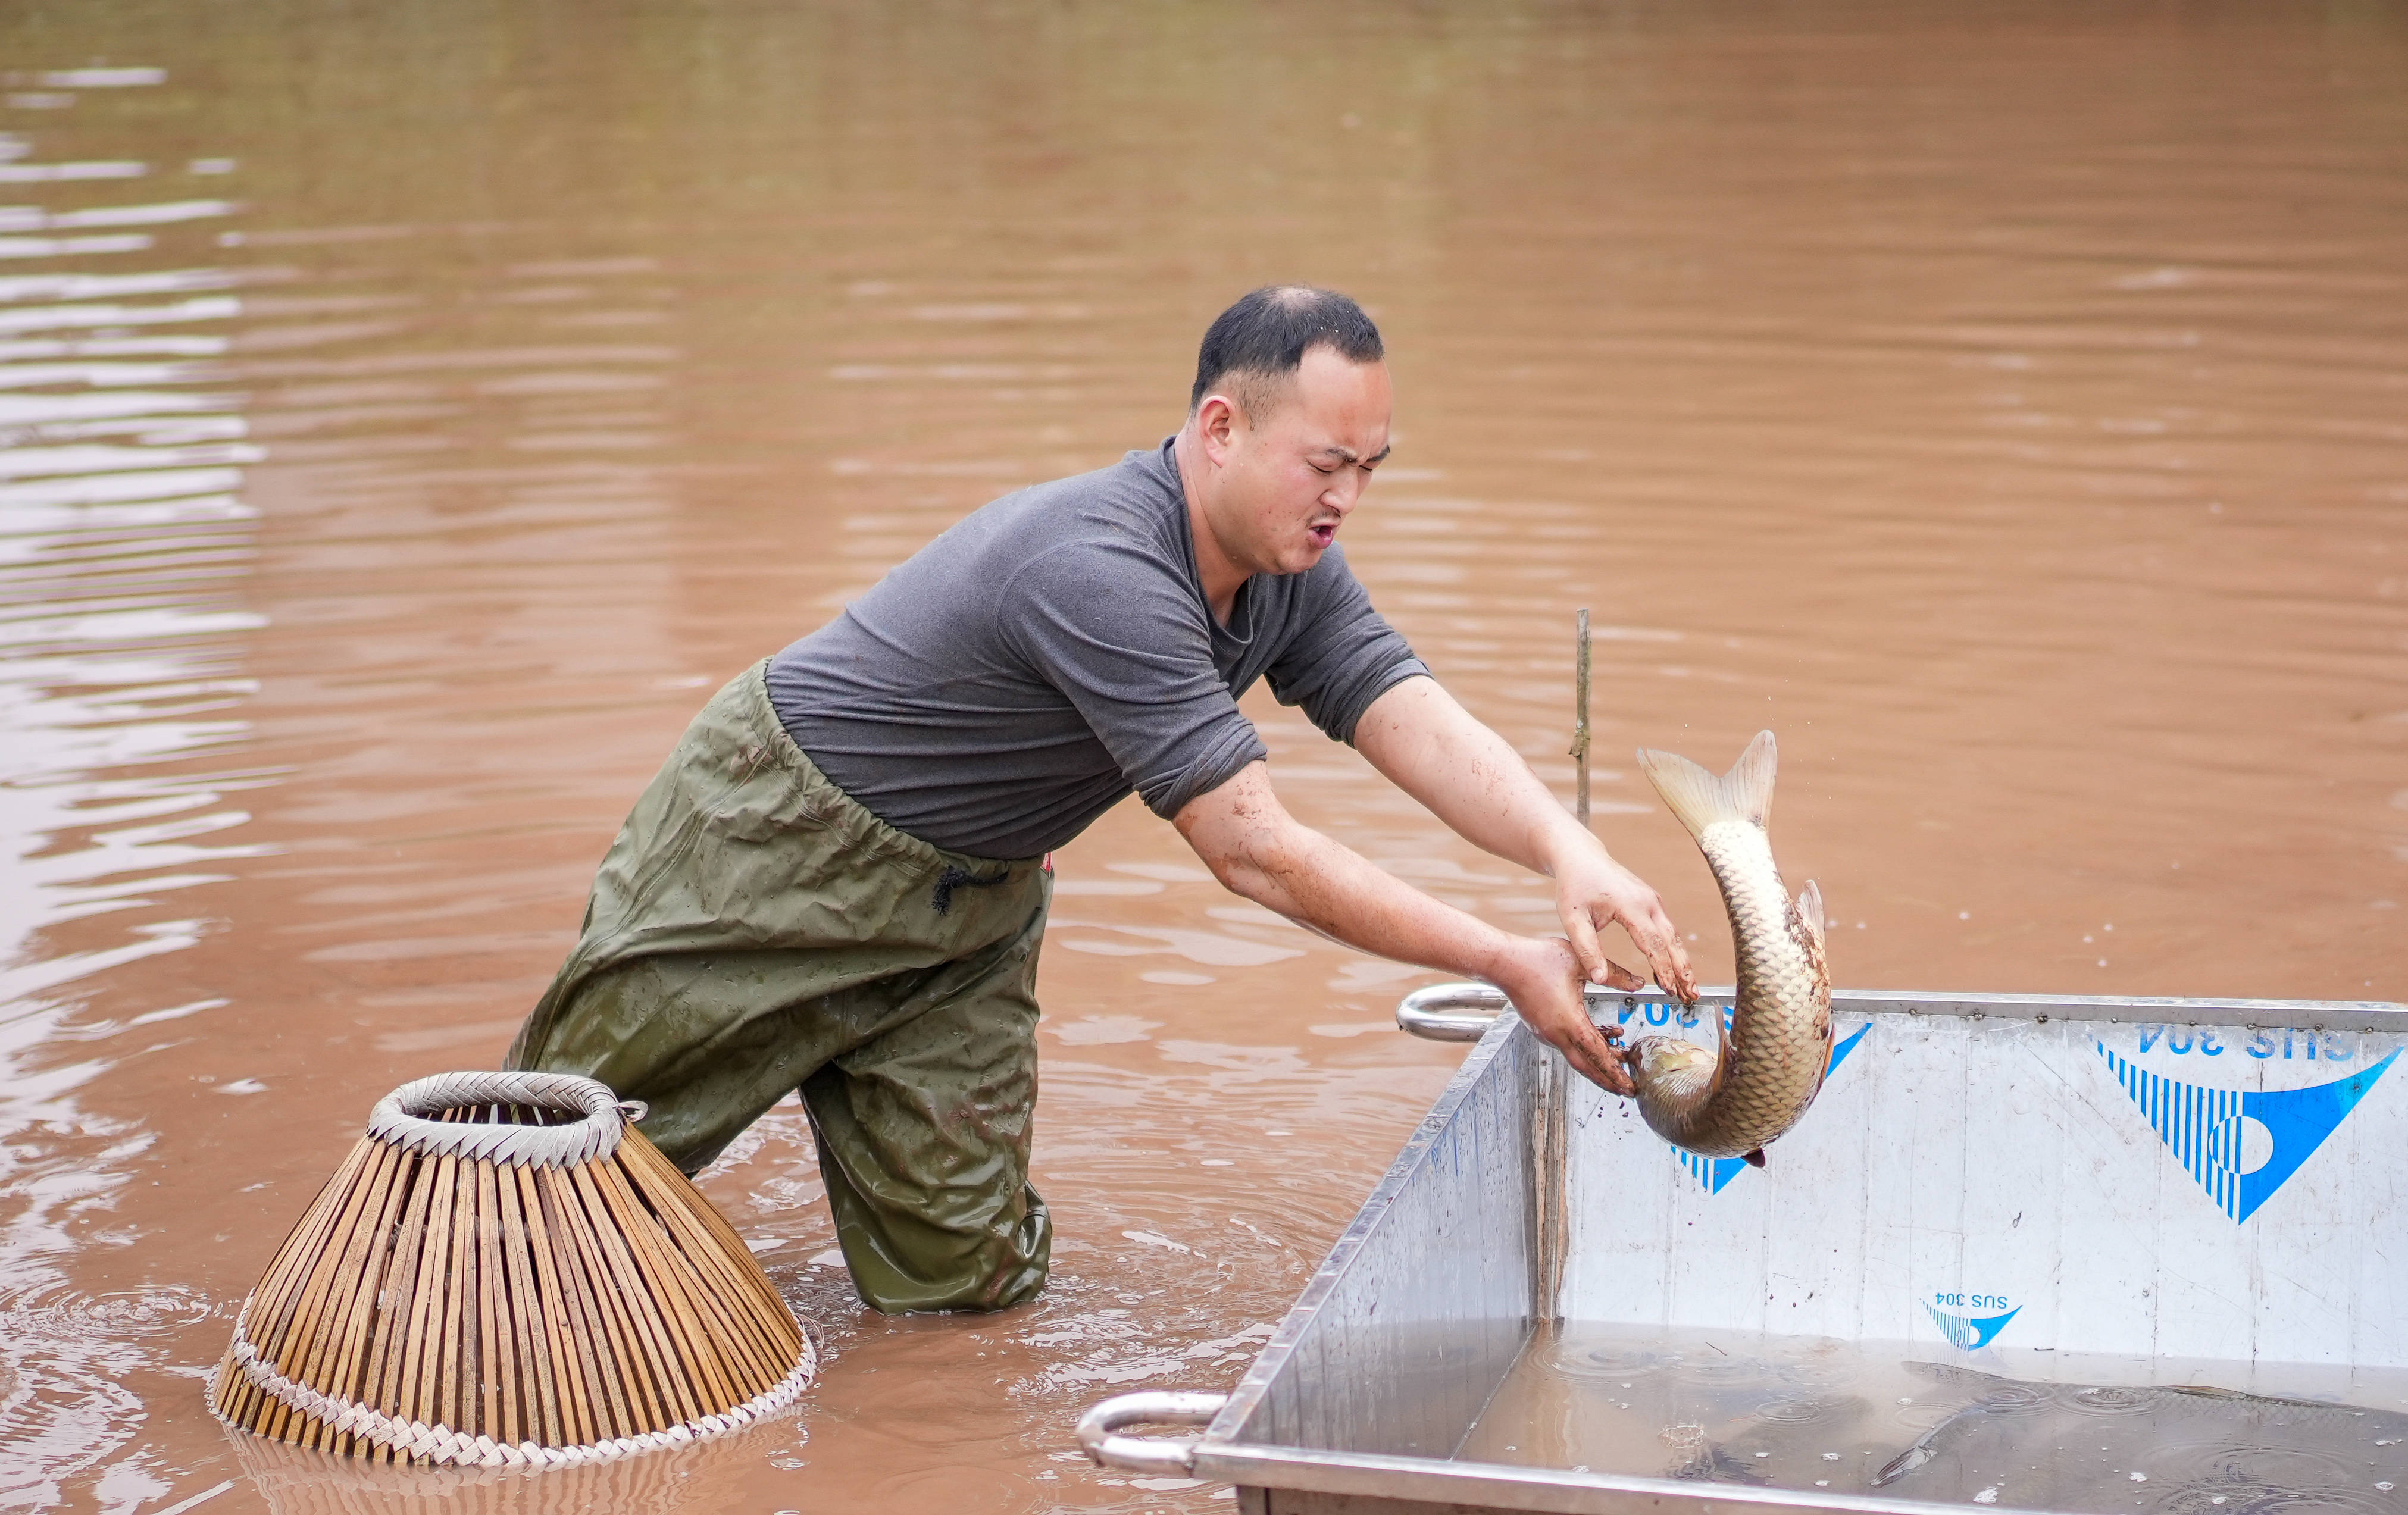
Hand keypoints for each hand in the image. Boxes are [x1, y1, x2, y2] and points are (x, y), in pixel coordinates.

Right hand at [1487, 936, 1635, 1096]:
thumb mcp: (1582, 963)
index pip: (1598, 1057)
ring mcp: (1547, 1032)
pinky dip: (1587, 1045)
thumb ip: (1614, 975)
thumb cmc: (1539, 960)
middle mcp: (1557, 1034)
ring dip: (1600, 1059)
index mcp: (1570, 1023)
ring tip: (1622, 1054)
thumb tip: (1639, 983)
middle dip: (1609, 1079)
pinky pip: (1568, 1043)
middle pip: (1587, 1066)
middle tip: (1628, 1088)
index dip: (1616, 1074)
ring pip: (1578, 1054)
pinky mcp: (1541, 1027)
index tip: (1630, 1087)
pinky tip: (1603, 1033)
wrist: (1504, 962)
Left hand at [1553, 853, 1697, 1003]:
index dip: (1663, 969)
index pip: (1653, 942)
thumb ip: (1586, 950)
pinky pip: (1666, 930)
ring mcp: (1652, 900)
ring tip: (1688, 989)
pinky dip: (1672, 950)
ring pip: (1673, 936)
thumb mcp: (1573, 920)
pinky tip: (1672, 969)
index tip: (1668, 990)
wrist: (1580, 858)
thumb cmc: (1574, 887)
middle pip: (1672, 940)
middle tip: (1691, 995)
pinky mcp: (1651, 902)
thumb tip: (1600, 979)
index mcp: (1631, 905)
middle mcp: (1648, 901)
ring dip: (1682, 962)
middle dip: (1683, 970)